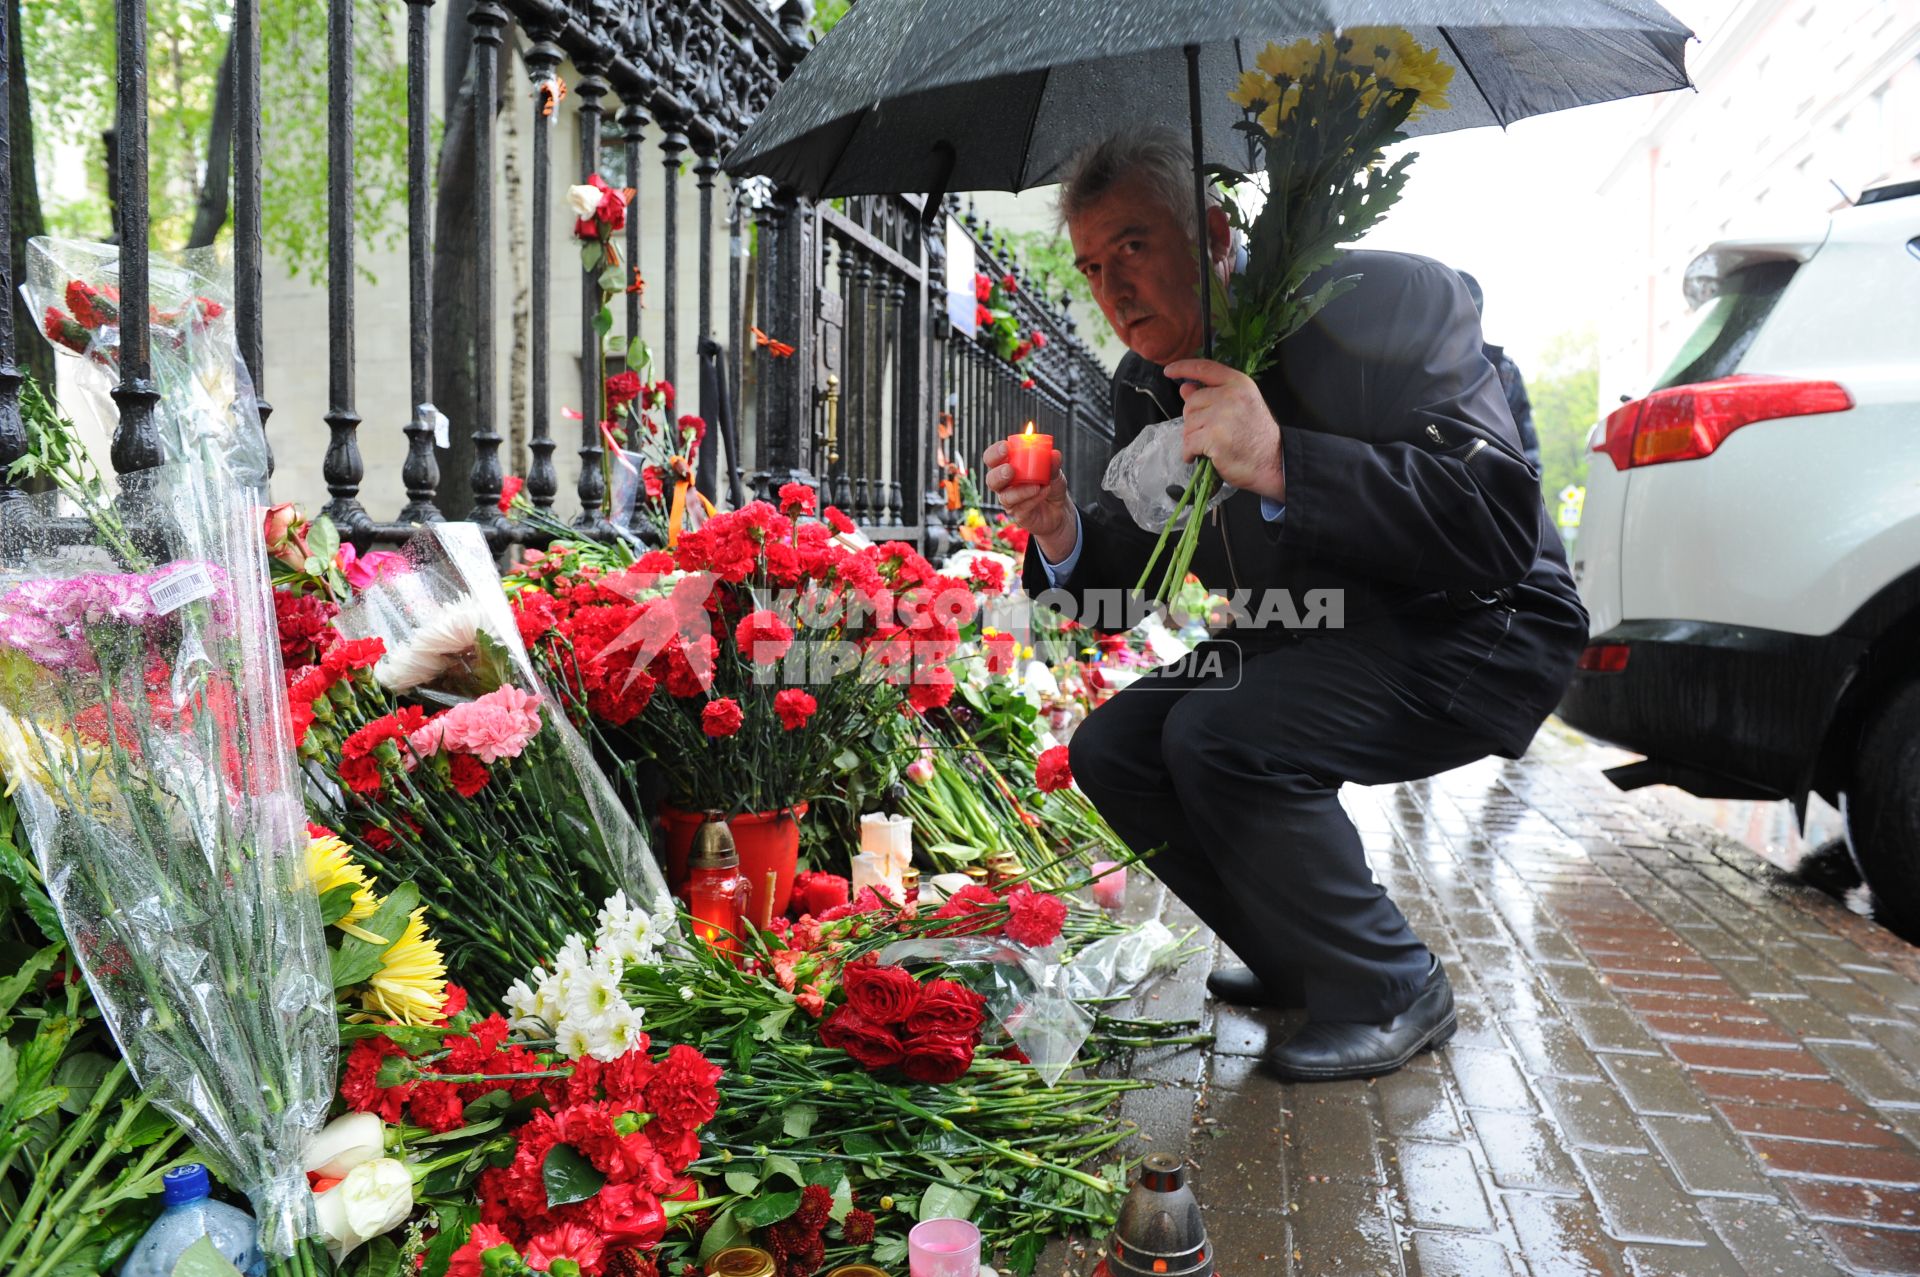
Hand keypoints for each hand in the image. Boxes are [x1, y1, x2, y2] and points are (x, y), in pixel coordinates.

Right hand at [982, 438, 1076, 562]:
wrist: (1061, 510)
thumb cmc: (1051, 485)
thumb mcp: (1055, 472)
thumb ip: (1053, 464)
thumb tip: (1054, 454)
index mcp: (1008, 467)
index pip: (992, 459)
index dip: (994, 453)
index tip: (1005, 447)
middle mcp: (1004, 485)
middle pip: (991, 479)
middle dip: (998, 474)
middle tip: (1010, 470)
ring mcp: (1010, 501)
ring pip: (1005, 497)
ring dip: (1019, 490)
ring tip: (1036, 485)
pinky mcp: (1018, 515)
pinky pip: (1021, 508)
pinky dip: (1033, 499)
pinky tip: (1044, 491)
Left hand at [1164, 358, 1286, 501]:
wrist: (1273, 462)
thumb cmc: (1256, 436)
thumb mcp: (1240, 406)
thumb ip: (1213, 395)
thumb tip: (1185, 387)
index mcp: (1238, 383)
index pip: (1205, 368)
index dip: (1183, 367)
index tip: (1169, 370)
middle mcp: (1230, 395)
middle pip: (1191, 402)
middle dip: (1193, 420)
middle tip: (1209, 434)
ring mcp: (1222, 416)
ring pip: (1188, 424)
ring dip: (1193, 439)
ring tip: (1210, 446)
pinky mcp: (1214, 438)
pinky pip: (1189, 443)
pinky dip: (1190, 453)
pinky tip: (1202, 456)